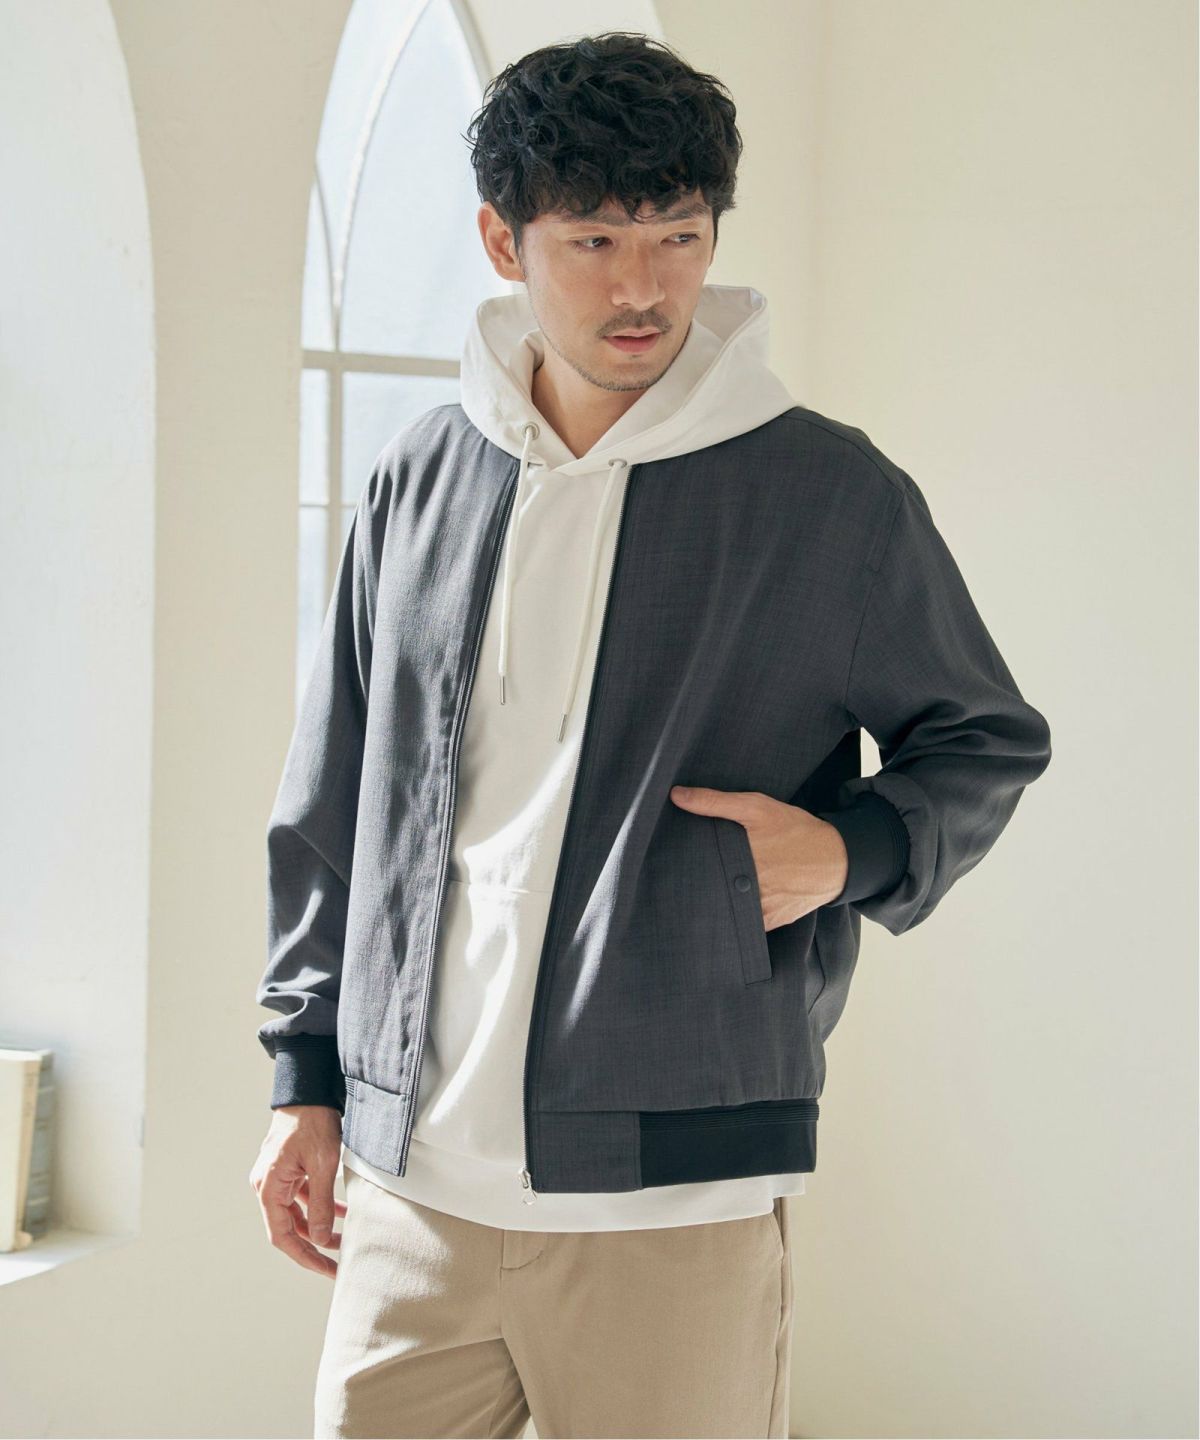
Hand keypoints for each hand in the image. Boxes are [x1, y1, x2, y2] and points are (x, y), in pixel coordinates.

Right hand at [249, 1105, 345, 1277]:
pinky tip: (340, 1211)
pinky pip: (301, 1196)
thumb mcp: (323, 1165)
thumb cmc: (312, 1122)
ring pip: (296, 1213)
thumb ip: (321, 1204)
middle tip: (337, 1261)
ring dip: (318, 1225)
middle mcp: (267, 1185)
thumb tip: (319, 1238)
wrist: (307, 1089)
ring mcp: (276, 1177)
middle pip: (287, 1227)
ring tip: (343, 1238)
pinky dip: (319, 1205)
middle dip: (313, 1245)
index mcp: (268, 1187)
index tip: (326, 1269)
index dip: (304, 1256)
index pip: (282, 1236)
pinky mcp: (287, 1169)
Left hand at [670, 785, 847, 927]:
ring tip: (694, 902)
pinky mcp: (771, 922)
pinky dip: (735, 921)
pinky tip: (723, 914)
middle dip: (694, 889)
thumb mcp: (757, 807)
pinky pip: (745, 927)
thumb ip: (715, 801)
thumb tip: (677, 796)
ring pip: (725, 912)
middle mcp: (750, 886)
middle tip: (675, 886)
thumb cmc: (794, 829)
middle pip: (709, 892)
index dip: (682, 870)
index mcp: (742, 858)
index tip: (665, 866)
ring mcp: (761, 908)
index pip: (698, 869)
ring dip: (713, 907)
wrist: (835, 858)